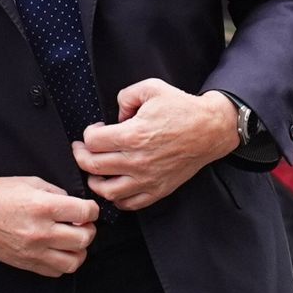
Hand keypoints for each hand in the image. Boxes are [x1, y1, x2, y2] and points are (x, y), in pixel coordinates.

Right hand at [0, 176, 98, 276]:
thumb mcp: (30, 182)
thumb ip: (56, 193)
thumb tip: (74, 206)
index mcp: (43, 206)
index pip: (85, 212)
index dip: (92, 209)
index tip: (88, 209)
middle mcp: (41, 232)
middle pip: (84, 238)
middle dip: (88, 229)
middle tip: (82, 223)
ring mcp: (34, 251)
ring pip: (75, 260)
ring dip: (79, 250)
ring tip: (72, 240)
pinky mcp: (26, 264)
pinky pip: (56, 271)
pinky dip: (63, 262)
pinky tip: (58, 250)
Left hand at [71, 81, 239, 211]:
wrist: (211, 129)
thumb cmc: (183, 109)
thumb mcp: (151, 88)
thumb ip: (125, 97)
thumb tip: (114, 116)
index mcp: (133, 135)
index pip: (92, 142)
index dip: (88, 134)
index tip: (95, 130)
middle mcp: (137, 160)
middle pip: (93, 166)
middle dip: (81, 156)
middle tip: (82, 150)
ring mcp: (148, 178)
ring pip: (106, 190)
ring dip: (95, 181)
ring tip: (96, 172)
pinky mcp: (158, 190)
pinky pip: (129, 204)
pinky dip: (117, 198)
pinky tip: (115, 186)